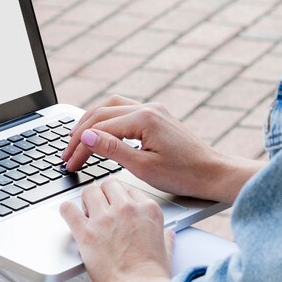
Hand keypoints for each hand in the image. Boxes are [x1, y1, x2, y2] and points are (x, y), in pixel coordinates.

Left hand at [60, 179, 173, 281]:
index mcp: (148, 210)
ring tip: (86, 212)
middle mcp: (127, 209)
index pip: (129, 190)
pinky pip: (69, 209)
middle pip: (109, 185)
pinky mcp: (87, 232)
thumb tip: (166, 235)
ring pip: (90, 191)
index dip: (121, 199)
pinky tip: (68, 214)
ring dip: (86, 200)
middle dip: (104, 194)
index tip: (116, 207)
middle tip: (100, 207)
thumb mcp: (166, 249)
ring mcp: (106, 218)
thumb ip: (164, 237)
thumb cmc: (152, 276)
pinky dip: (66, 210)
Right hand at [63, 95, 259, 202]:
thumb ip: (112, 149)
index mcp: (144, 118)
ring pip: (111, 107)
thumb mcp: (143, 167)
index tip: (69, 162)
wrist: (213, 173)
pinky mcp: (156, 116)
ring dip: (92, 121)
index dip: (80, 146)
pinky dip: (107, 119)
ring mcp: (153, 110)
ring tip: (77, 138)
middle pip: (101, 113)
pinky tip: (100, 132)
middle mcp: (148, 108)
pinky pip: (123, 111)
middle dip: (81, 133)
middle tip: (68, 154)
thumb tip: (87, 137)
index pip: (100, 128)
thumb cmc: (184, 174)